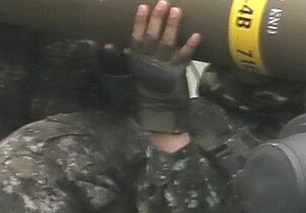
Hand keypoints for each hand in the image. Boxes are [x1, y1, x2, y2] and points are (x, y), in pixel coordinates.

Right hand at [127, 1, 200, 134]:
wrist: (159, 110)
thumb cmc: (148, 88)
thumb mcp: (135, 71)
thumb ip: (127, 56)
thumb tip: (108, 45)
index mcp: (138, 59)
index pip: (136, 37)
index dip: (139, 22)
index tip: (143, 6)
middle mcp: (149, 60)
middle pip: (152, 36)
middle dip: (157, 19)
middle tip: (163, 2)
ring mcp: (164, 66)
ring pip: (167, 43)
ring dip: (173, 26)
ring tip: (177, 11)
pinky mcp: (177, 72)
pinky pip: (184, 57)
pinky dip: (190, 46)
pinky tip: (197, 35)